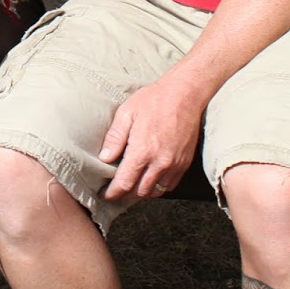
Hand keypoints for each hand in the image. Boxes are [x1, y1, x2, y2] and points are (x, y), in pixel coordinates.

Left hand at [98, 77, 204, 200]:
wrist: (184, 94)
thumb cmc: (153, 100)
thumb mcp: (126, 113)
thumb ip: (115, 137)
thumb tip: (105, 158)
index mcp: (143, 151)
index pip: (124, 183)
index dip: (112, 193)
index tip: (105, 194)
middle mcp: (160, 162)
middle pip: (139, 192)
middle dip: (125, 194)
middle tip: (115, 191)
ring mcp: (174, 164)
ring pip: (155, 192)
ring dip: (141, 192)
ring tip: (130, 186)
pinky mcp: (184, 163)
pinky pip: (170, 185)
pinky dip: (158, 187)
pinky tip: (149, 179)